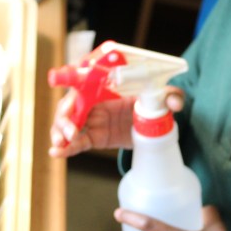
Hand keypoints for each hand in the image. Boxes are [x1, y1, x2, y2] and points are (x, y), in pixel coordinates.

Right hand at [48, 86, 185, 158]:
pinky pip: (77, 142)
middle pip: (71, 103)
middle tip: (70, 131)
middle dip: (64, 116)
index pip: (84, 77)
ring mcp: (92, 119)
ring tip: (61, 144)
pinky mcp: (94, 136)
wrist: (154, 123)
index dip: (70, 77)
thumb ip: (172, 96)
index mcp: (106, 84)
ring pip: (68, 123)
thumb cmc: (152, 101)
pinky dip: (66, 148)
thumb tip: (175, 102)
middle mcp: (94, 99)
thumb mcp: (164, 96)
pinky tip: (56, 153)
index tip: (59, 78)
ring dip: (60, 132)